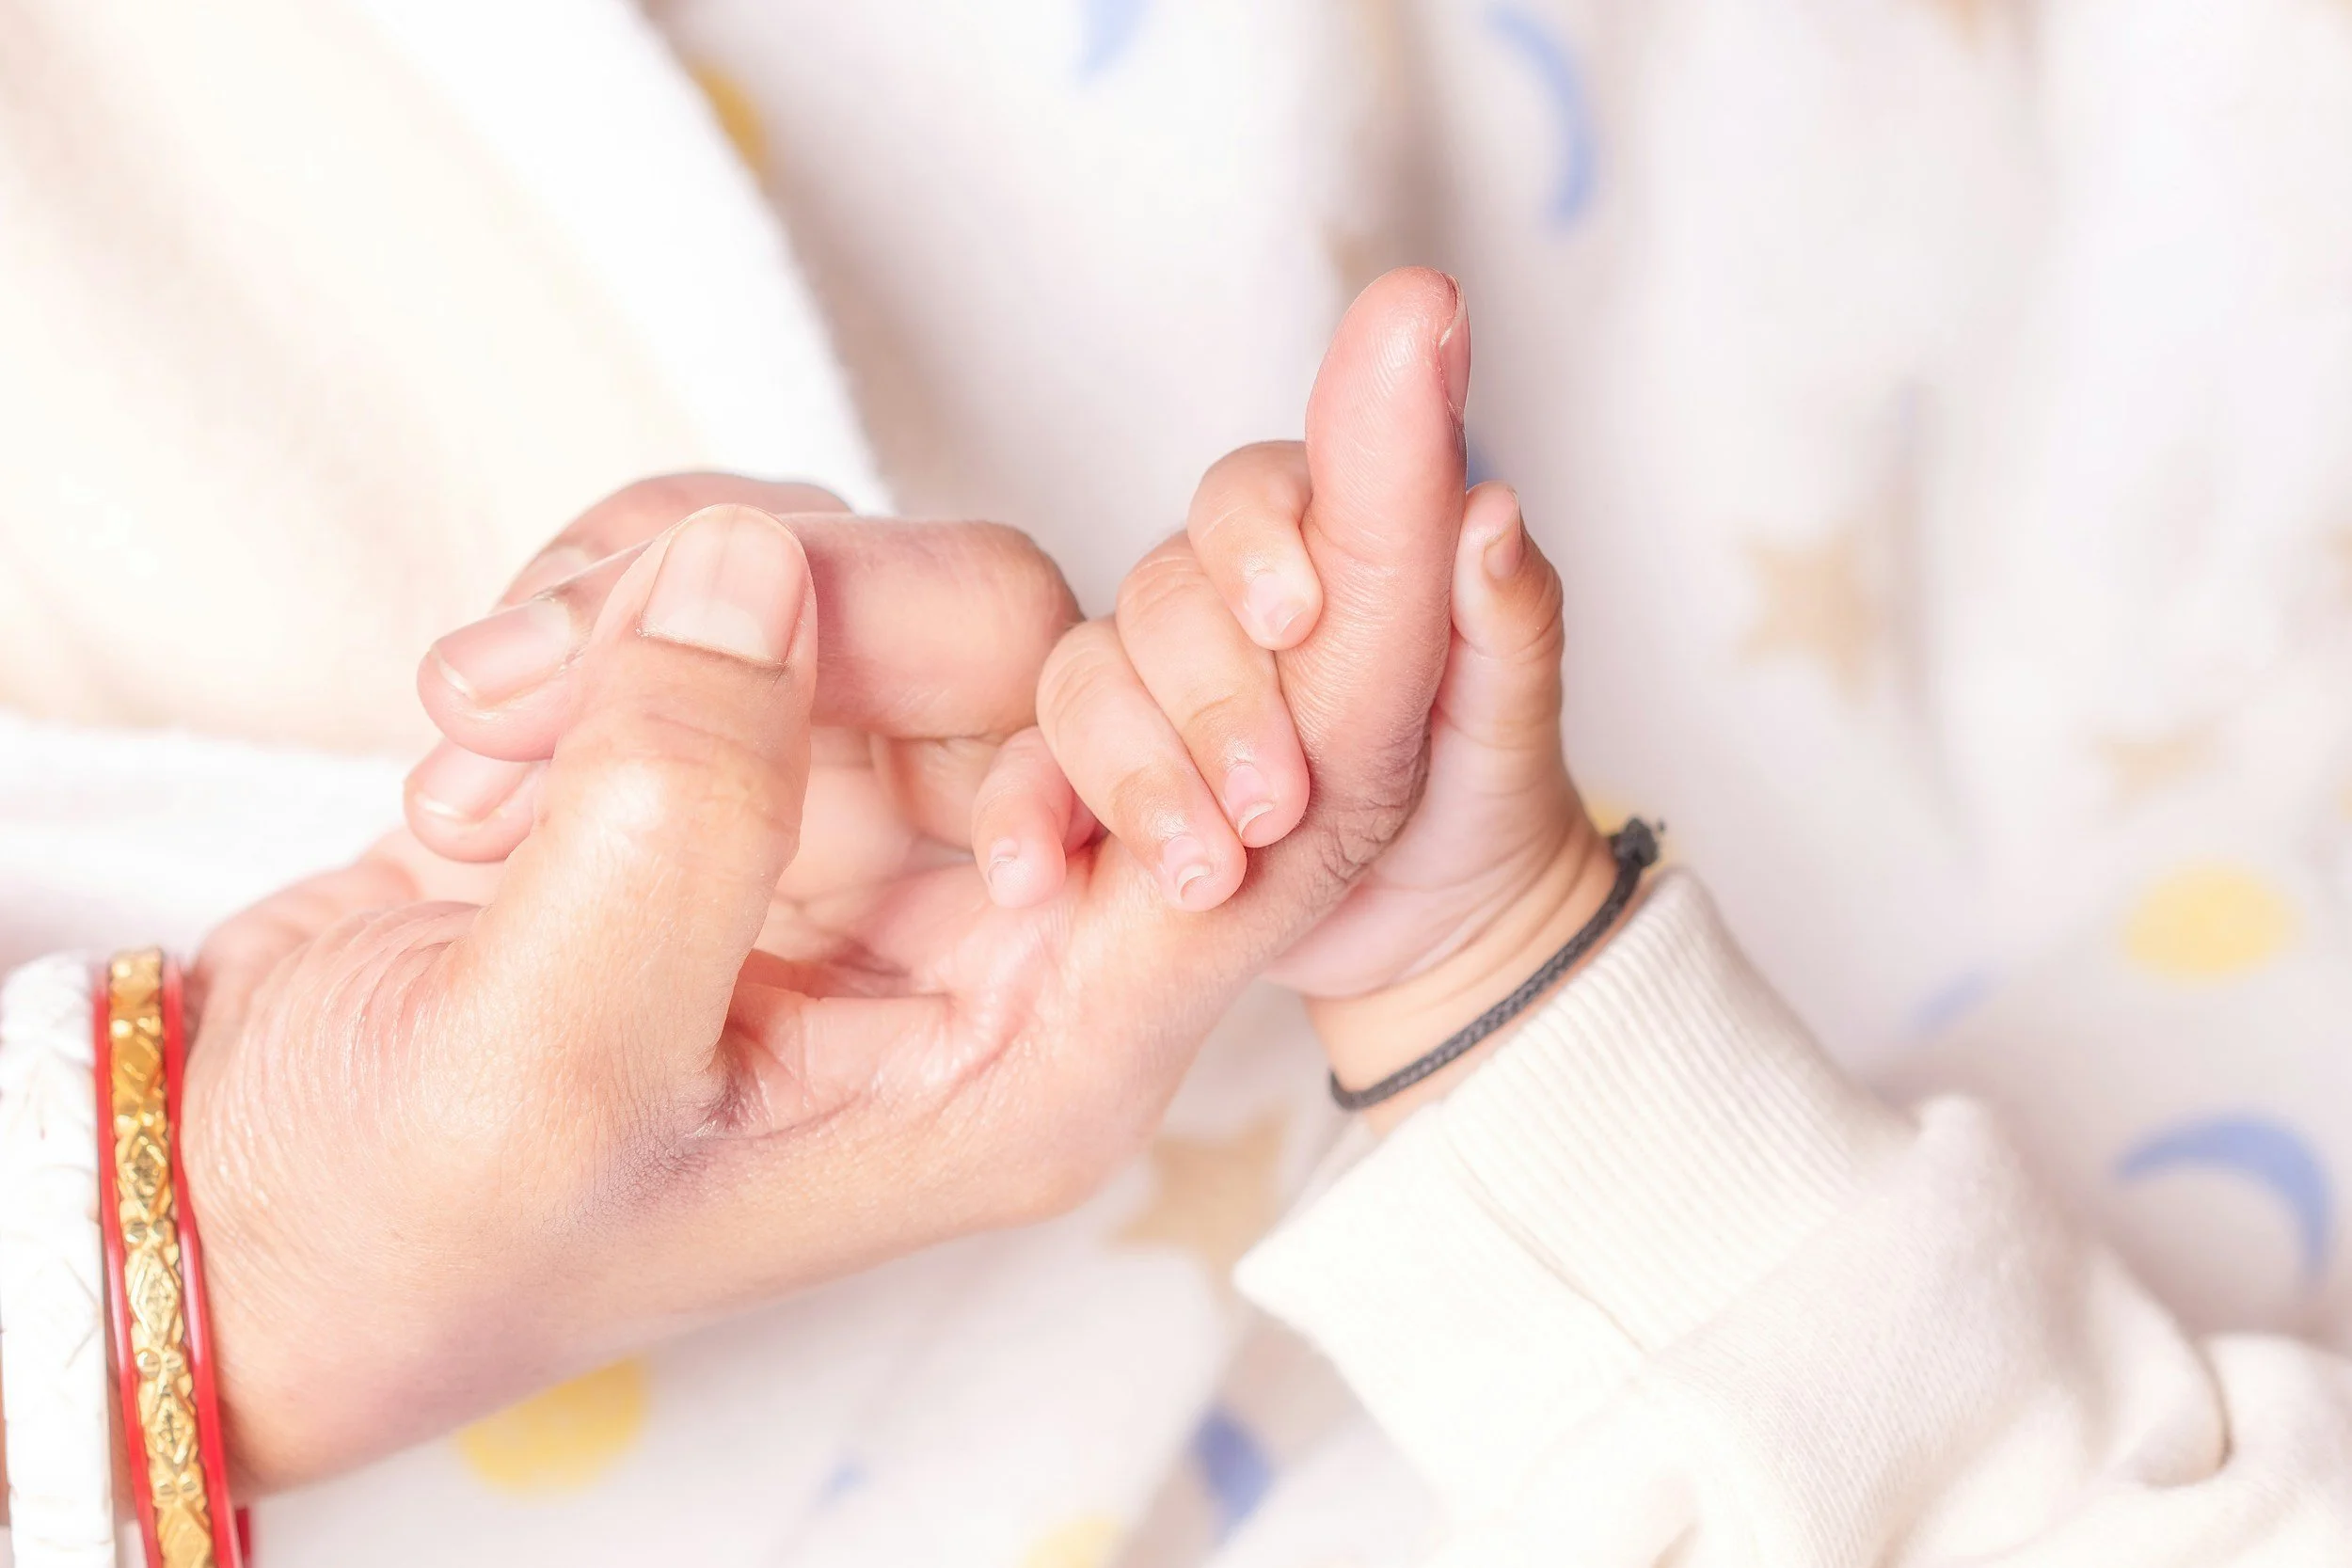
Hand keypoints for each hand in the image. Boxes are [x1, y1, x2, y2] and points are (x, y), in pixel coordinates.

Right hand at [185, 267, 1480, 1488]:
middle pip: (1049, 653)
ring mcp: (877, 829)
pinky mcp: (767, 751)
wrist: (250, 1196)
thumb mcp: (539, 1072)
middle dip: (810, 615)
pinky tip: (479, 727)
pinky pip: (750, 574)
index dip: (1349, 625)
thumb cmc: (405, 1228)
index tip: (1407, 416)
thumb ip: (680, 822)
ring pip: (882, 586)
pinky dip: (606, 597)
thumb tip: (764, 580)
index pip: (1270, 831)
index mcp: (1027, 1064)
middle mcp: (987, 936)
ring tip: (468, 751)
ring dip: (650, 609)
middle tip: (549, 691)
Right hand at [990, 348, 1621, 1124]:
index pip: (1251, 493)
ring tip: (1210, 871)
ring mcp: (1153, 687)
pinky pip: (1028, 770)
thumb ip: (1509, 610)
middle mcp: (1224, 604)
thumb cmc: (1480, 794)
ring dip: (1138, 774)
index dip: (1254, 544)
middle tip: (1276, 799)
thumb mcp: (1511, 715)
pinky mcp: (1101, 775)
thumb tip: (1490, 511)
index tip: (1293, 621)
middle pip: (1159, 589)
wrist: (1435, 928)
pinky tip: (1038, 872)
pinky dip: (1024, 815)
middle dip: (1212, 698)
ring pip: (1086, 677)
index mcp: (1326, 549)